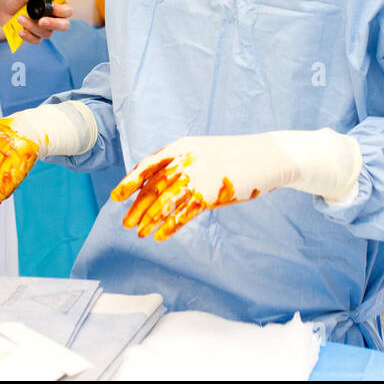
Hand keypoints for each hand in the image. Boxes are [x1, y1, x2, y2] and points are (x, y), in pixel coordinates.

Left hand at [0, 0, 71, 45]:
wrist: (3, 7)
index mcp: (54, 5)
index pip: (67, 11)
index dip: (62, 11)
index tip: (52, 6)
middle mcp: (52, 18)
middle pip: (64, 26)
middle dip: (54, 24)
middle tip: (41, 21)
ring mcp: (44, 28)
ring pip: (47, 33)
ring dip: (33, 27)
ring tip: (20, 18)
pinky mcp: (34, 36)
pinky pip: (36, 40)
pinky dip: (28, 37)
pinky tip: (20, 31)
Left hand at [111, 130, 362, 240]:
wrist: (266, 156)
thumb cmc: (233, 156)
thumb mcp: (202, 151)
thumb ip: (180, 163)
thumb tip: (157, 183)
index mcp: (181, 146)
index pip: (148, 165)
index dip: (130, 182)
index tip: (116, 196)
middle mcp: (186, 160)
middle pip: (153, 187)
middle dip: (136, 207)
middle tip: (126, 223)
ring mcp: (199, 177)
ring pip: (165, 202)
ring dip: (149, 220)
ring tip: (139, 233)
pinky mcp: (212, 194)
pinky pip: (184, 213)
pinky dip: (169, 226)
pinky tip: (159, 236)